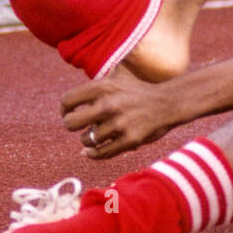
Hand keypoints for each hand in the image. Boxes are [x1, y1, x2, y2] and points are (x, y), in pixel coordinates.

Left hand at [60, 71, 181, 158]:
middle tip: (78, 126)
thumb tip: (68, 108)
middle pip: (70, 123)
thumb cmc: (136, 91)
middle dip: (71, 126)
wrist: (167, 102)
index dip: (64, 109)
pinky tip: (91, 151)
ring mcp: (119, 124)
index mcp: (103, 87)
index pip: (67, 100)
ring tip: (94, 135)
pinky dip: (93, 154)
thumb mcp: (116, 78)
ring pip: (86, 140)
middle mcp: (109, 104)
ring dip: (87, 140)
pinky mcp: (130, 140)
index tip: (69, 113)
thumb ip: (93, 88)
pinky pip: (102, 153)